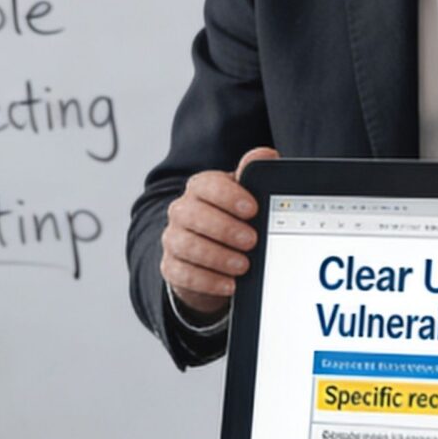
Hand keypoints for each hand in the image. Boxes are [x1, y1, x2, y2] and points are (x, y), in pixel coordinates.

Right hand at [160, 147, 278, 318]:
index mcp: (200, 189)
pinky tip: (229, 284)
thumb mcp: (245, 197)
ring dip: (217, 257)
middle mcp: (182, 211)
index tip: (252, 209)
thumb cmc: (233, 220)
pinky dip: (207, 281)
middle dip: (224, 229)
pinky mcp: (171, 267)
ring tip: (243, 265)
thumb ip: (253, 175)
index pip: (206, 185)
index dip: (228, 196)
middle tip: (252, 240)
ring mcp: (173, 239)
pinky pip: (183, 274)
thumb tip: (266, 155)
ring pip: (185, 245)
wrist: (213, 257)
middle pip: (192, 215)